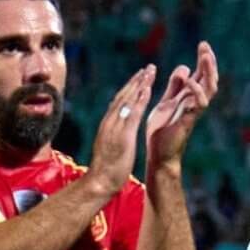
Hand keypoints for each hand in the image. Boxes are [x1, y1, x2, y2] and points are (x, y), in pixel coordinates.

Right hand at [85, 65, 154, 193]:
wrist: (99, 181)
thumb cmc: (105, 170)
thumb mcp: (109, 147)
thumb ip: (113, 135)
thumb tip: (117, 131)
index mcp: (107, 125)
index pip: (119, 102)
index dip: (129, 89)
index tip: (139, 78)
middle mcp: (110, 122)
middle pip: (123, 96)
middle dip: (136, 81)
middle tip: (147, 68)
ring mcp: (116, 127)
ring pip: (128, 100)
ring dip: (139, 84)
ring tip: (149, 72)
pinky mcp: (123, 135)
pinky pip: (133, 113)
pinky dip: (140, 100)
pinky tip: (147, 89)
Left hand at [143, 43, 219, 173]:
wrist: (159, 153)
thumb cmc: (163, 130)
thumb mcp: (167, 101)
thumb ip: (175, 87)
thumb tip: (184, 67)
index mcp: (188, 97)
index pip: (201, 75)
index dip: (204, 60)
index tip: (203, 44)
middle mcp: (194, 102)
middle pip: (209, 78)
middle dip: (208, 61)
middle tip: (205, 45)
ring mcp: (194, 111)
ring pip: (209, 88)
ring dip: (208, 71)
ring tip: (205, 55)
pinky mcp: (189, 120)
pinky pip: (200, 104)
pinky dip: (196, 90)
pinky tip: (191, 79)